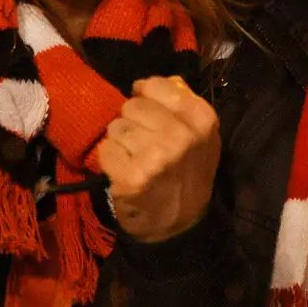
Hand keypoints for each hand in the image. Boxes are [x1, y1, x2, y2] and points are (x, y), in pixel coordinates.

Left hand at [95, 76, 219, 242]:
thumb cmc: (187, 174)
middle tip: (143, 143)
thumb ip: (184, 104)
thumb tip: (155, 81)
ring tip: (134, 158)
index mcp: (202, 119)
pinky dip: (110, 160)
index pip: (156, 85)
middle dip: (132, 122)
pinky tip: (124, 172)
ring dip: (120, 142)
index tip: (149, 114)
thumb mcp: (201, 136)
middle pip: (132, 106)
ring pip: (116, 127)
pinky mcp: (132, 176)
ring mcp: (157, 156)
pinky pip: (105, 150)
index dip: (146, 97)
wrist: (179, 224)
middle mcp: (182, 134)